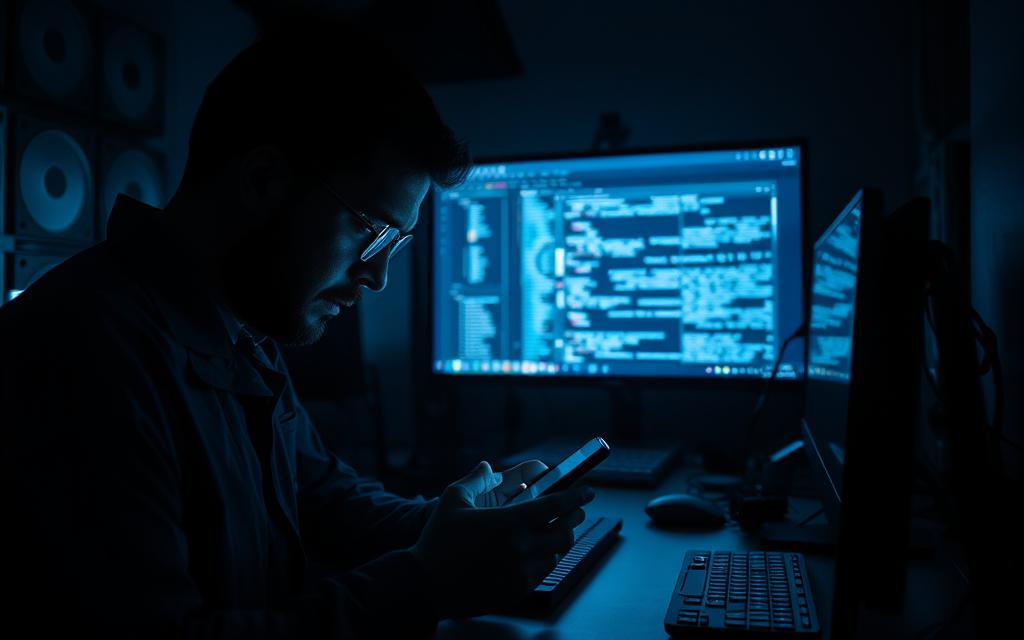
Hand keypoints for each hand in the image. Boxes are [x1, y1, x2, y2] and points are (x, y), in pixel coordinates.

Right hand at [410, 461, 594, 618]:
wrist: (425, 586)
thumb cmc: (437, 541)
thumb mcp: (452, 501)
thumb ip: (475, 479)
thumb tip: (488, 466)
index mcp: (507, 523)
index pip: (555, 506)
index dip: (576, 496)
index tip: (588, 490)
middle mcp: (520, 548)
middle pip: (565, 532)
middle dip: (573, 519)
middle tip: (572, 511)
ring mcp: (520, 572)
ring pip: (556, 554)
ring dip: (558, 540)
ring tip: (550, 530)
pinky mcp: (517, 590)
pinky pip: (542, 572)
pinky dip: (544, 559)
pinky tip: (534, 552)